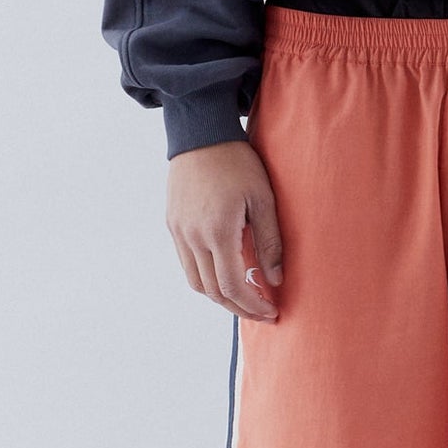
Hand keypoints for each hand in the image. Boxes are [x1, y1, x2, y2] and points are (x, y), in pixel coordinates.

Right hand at [166, 139, 282, 320]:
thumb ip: (270, 242)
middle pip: (213, 291)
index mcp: (217, 231)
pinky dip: (206, 278)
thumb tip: (274, 280)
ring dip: (220, 296)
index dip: (252, 305)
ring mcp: (179, 232)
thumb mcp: (263, 199)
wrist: (200, 134)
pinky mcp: (173, 225)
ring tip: (245, 296)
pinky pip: (187, 264)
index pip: (233, 286)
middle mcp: (193, 237)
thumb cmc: (237, 162)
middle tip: (261, 312)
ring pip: (196, 282)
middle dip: (239, 307)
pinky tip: (226, 273)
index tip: (271, 312)